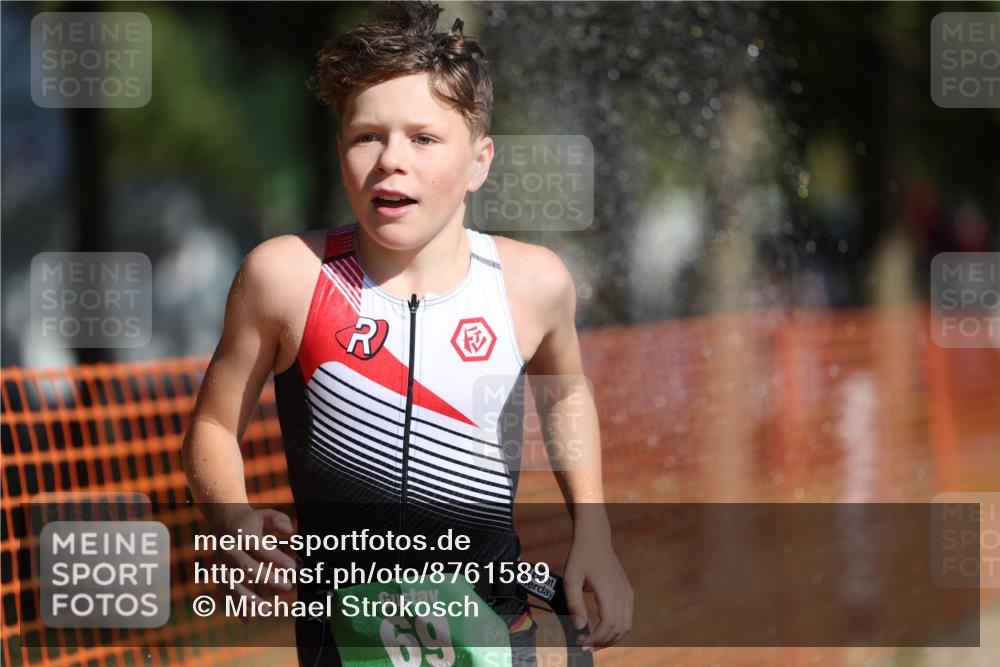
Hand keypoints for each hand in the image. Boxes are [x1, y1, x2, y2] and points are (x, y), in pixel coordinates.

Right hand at [210, 508, 296, 619]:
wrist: (226, 523)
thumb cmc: (253, 522)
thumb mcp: (267, 515)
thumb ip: (280, 521)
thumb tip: (290, 532)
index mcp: (241, 534)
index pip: (259, 548)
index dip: (276, 558)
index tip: (293, 568)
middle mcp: (228, 549)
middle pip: (244, 567)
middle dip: (266, 578)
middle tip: (288, 586)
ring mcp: (220, 563)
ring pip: (231, 583)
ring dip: (247, 598)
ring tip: (266, 609)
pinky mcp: (218, 575)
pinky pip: (225, 593)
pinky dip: (235, 606)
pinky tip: (248, 619)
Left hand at [563, 534, 632, 651]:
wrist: (595, 539)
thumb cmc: (580, 557)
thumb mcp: (571, 578)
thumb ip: (574, 603)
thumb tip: (579, 626)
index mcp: (609, 590)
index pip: (609, 624)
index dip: (596, 638)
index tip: (582, 643)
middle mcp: (622, 593)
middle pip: (619, 629)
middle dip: (603, 642)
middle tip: (585, 646)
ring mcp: (627, 592)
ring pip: (626, 625)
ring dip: (611, 638)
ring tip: (594, 642)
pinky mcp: (627, 592)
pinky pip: (627, 617)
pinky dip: (616, 629)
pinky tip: (602, 631)